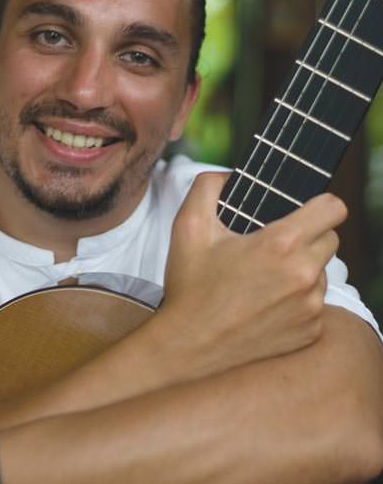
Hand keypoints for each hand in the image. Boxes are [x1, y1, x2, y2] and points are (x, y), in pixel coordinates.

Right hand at [160, 172, 346, 377]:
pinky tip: (267, 302)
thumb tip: (229, 175)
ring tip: (265, 277)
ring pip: (322, 271)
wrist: (189, 345)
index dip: (320, 203)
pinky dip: (299, 298)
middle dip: (308, 235)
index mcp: (281, 245)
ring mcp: (310, 308)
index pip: (333, 208)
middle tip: (273, 244)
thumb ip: (208, 186)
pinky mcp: (310, 332)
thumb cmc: (190, 285)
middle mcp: (304, 276)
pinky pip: (317, 303)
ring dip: (303, 267)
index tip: (304, 209)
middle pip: (331, 238)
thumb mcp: (188, 226)